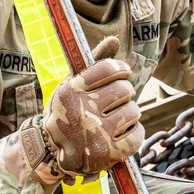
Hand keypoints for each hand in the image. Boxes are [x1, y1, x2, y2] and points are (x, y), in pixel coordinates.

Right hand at [43, 37, 143, 174]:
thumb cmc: (71, 111)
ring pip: (134, 111)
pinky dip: (134, 134)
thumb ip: (94, 62)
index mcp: (71, 91)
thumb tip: (114, 40)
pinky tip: (122, 134)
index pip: (108, 68)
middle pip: (125, 90)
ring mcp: (95, 134)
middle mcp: (81, 111)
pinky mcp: (108, 154)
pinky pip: (138, 135)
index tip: (122, 73)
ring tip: (115, 121)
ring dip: (129, 115)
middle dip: (124, 94)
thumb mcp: (74, 85)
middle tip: (114, 102)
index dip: (120, 69)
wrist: (55, 152)